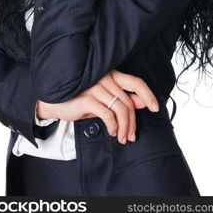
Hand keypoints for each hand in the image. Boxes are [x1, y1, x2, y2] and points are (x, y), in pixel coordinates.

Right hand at [36, 69, 159, 143]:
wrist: (56, 101)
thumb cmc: (82, 99)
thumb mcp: (104, 99)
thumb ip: (123, 99)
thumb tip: (143, 103)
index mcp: (112, 75)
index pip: (136, 82)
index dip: (148, 94)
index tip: (155, 107)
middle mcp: (106, 78)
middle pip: (129, 102)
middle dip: (133, 122)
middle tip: (131, 136)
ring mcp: (96, 87)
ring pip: (121, 109)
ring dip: (124, 127)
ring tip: (121, 138)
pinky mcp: (87, 98)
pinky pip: (108, 115)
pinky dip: (113, 126)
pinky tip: (111, 132)